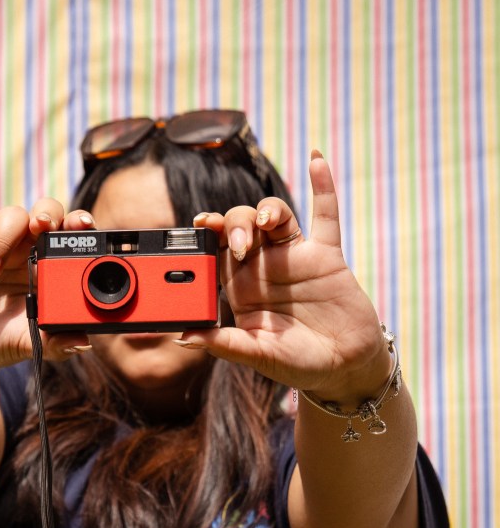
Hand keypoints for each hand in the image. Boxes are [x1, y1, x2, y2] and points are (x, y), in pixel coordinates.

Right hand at [0, 199, 93, 374]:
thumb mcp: (27, 343)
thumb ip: (54, 342)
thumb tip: (83, 342)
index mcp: (48, 270)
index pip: (70, 235)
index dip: (79, 223)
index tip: (83, 225)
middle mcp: (25, 251)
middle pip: (45, 212)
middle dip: (47, 214)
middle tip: (42, 227)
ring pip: (11, 214)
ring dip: (4, 239)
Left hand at [182, 152, 392, 406]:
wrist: (344, 368)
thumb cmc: (295, 364)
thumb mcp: (257, 355)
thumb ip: (224, 344)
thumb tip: (185, 337)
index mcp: (239, 287)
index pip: (215, 251)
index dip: (205, 235)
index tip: (198, 226)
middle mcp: (262, 267)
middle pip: (241, 226)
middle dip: (235, 226)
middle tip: (240, 246)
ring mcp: (294, 258)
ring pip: (275, 215)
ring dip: (267, 211)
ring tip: (267, 221)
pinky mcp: (326, 256)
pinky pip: (325, 215)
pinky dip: (322, 186)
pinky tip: (316, 159)